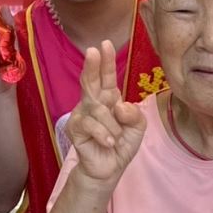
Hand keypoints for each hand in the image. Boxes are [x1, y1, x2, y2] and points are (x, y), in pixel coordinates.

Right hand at [64, 41, 146, 187]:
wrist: (108, 169)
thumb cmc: (121, 145)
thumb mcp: (137, 128)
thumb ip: (134, 114)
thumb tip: (118, 104)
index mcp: (109, 98)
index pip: (107, 77)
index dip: (106, 61)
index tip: (105, 43)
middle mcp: (93, 102)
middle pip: (90, 81)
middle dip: (91, 66)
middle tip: (92, 51)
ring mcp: (81, 115)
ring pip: (98, 109)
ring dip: (112, 126)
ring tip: (116, 139)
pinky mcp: (74, 128)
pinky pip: (91, 125)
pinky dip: (105, 134)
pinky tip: (109, 143)